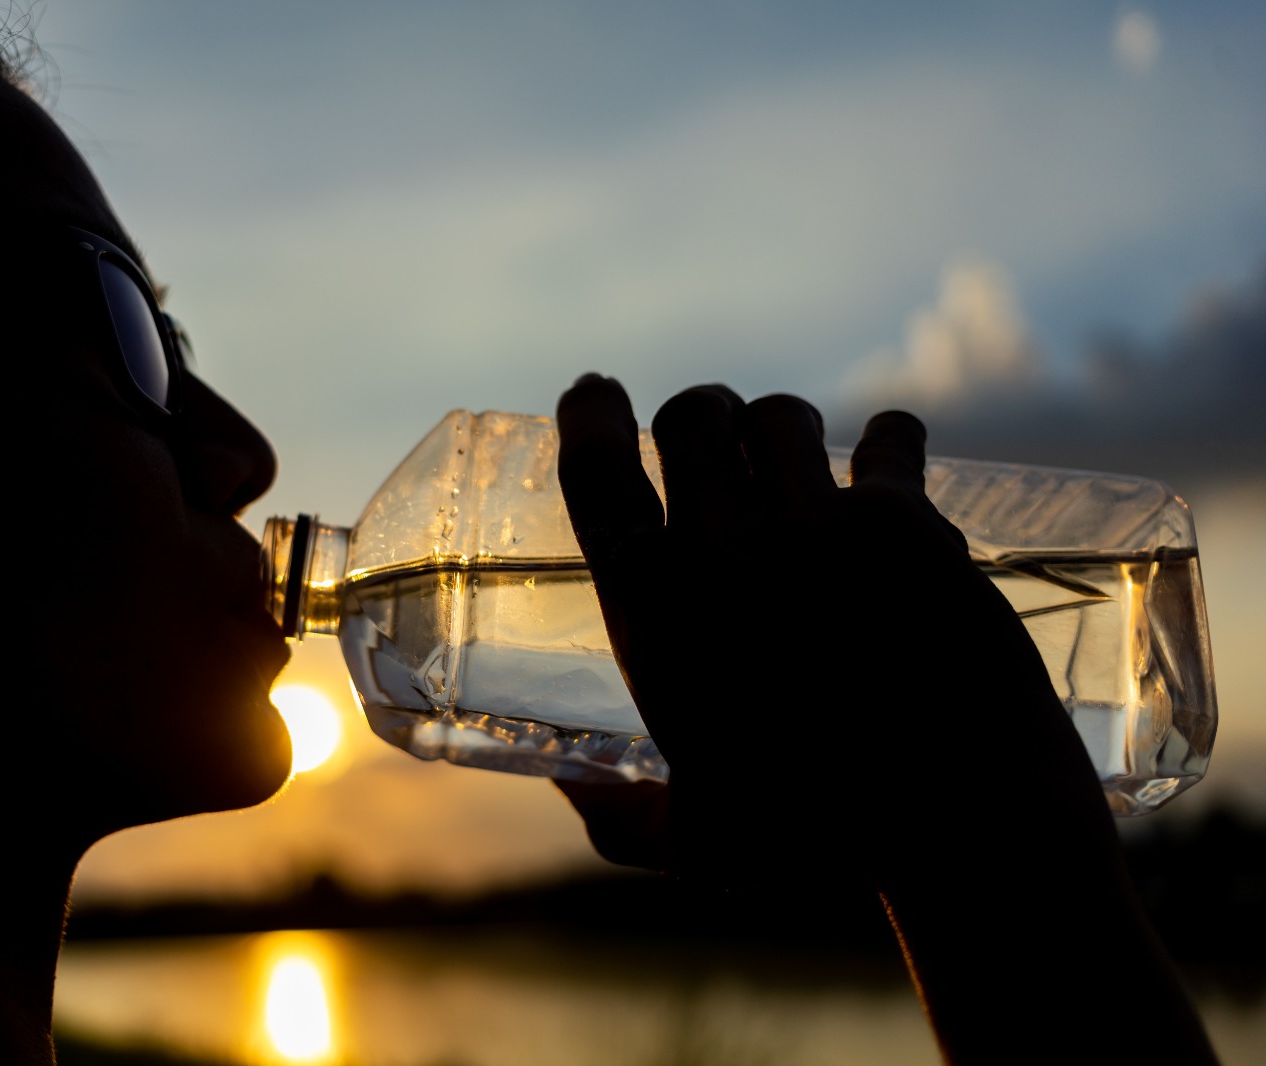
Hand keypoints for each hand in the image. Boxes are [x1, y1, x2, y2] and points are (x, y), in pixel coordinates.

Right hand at [553, 373, 1102, 890]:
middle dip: (697, 414)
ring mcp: (813, 527)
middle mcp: (721, 550)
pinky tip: (891, 456)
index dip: (589, 416)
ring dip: (780, 425)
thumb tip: (571, 794)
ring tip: (796, 454)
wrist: (959, 829)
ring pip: (780, 413)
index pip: (595, 472)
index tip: (593, 393)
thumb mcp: (697, 841)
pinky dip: (889, 440)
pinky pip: (889, 437)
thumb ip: (622, 818)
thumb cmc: (818, 845)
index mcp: (652, 613)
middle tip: (712, 433)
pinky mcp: (905, 523)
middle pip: (690, 416)